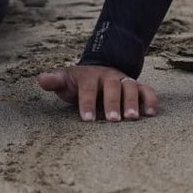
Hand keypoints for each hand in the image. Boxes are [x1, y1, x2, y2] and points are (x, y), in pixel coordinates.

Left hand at [37, 64, 158, 122]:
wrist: (96, 72)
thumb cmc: (78, 83)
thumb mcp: (65, 80)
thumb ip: (54, 81)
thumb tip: (41, 79)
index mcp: (90, 76)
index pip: (88, 88)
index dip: (87, 103)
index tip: (87, 119)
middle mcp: (109, 77)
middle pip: (112, 87)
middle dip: (112, 103)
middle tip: (113, 120)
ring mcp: (124, 80)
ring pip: (131, 87)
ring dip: (133, 102)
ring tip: (132, 119)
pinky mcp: (136, 87)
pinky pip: (147, 90)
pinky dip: (151, 100)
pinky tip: (151, 114)